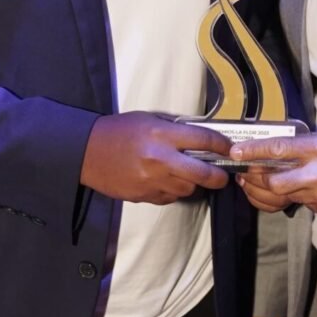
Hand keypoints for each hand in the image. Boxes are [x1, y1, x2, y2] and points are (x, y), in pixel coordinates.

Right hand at [80, 112, 231, 203]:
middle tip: (223, 175)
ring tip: (189, 175)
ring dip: (194, 183)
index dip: (222, 145)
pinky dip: (174, 191)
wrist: (87, 151)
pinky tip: (168, 181)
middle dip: (219, 176)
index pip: (204, 140)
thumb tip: (200, 139)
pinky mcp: (144, 196)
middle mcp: (160, 159)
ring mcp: (152, 181)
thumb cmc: (120, 130)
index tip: (229, 149)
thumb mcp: (149, 119)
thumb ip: (175, 129)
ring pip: (188, 189)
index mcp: (162, 135)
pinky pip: (170, 197)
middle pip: (203, 173)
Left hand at [231, 130, 316, 218]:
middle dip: (257, 178)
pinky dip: (297, 196)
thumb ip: (310, 143)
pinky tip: (298, 188)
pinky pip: (304, 204)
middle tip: (246, 172)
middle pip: (275, 182)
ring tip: (263, 181)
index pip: (279, 149)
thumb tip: (285, 148)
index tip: (237, 152)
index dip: (254, 151)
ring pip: (286, 196)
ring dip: (272, 189)